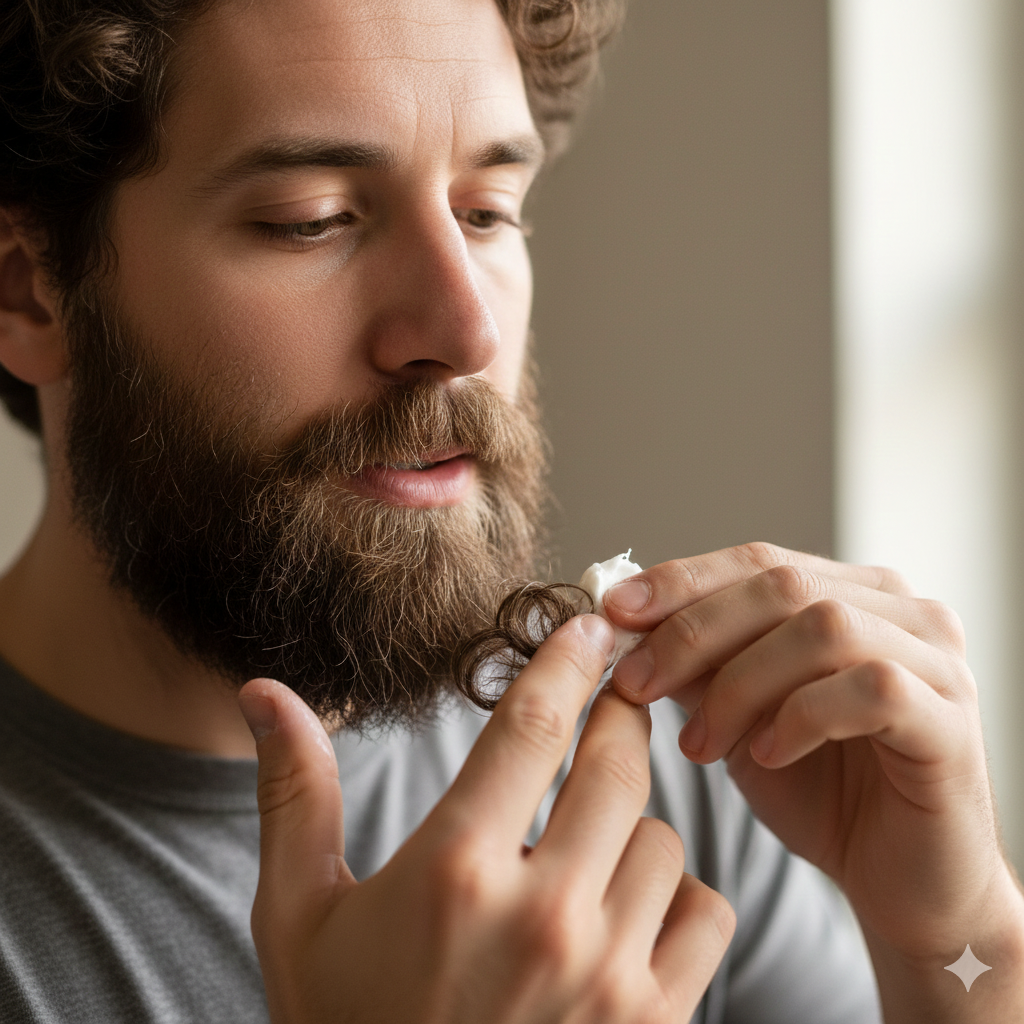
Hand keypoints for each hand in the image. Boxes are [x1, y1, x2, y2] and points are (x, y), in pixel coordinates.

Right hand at [238, 614, 734, 1023]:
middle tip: (612, 700)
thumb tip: (264, 693)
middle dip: (618, 718)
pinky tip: (627, 910)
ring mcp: (608, 977)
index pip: (530, 726)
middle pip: (615, 767)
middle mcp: (542, 917)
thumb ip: (295, 794)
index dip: (566, 662)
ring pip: (662, 837)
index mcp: (455, 870)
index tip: (589, 627)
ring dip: (631, 824)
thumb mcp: (300, 915)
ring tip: (588, 844)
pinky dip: (677, 896)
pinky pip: (703, 912)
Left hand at [604, 543, 1023, 966]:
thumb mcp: (740, 714)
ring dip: (740, 684)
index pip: (756, 559)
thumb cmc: (819, 791)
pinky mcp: (952, 721)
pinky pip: (871, 690)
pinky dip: (801, 716)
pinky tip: (765, 754)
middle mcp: (901, 610)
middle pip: (782, 583)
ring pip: (822, 628)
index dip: (681, 580)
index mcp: (851, 593)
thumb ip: (700, 664)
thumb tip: (625, 624)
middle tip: (635, 683)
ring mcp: (936, 661)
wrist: (899, 883)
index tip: (613, 610)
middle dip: (693, 632)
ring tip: (698, 744)